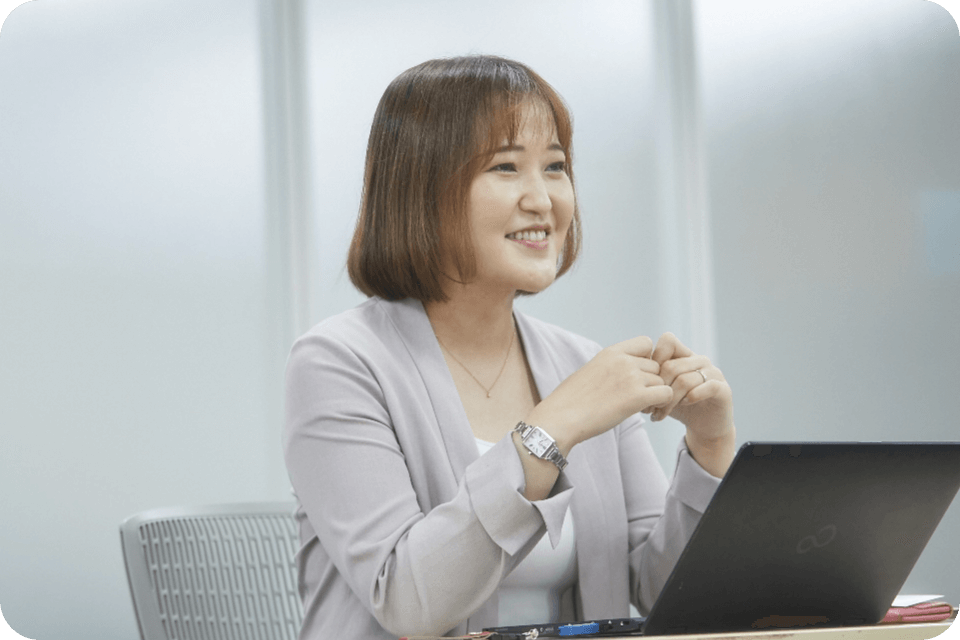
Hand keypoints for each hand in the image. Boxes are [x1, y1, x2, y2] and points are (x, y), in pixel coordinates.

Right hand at [526, 335, 673, 452]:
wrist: (559, 419)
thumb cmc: (570, 401)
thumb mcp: (590, 372)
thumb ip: (610, 367)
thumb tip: (621, 374)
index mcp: (610, 352)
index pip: (646, 343)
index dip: (647, 359)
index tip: (637, 375)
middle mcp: (623, 361)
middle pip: (656, 366)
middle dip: (650, 381)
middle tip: (638, 398)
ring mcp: (631, 377)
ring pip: (661, 382)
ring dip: (654, 395)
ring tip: (639, 408)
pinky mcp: (636, 397)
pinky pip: (665, 395)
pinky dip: (661, 405)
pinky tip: (646, 413)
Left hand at [646, 333, 733, 444]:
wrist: (704, 425)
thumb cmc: (678, 406)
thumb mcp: (659, 390)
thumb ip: (646, 379)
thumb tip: (622, 376)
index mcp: (684, 355)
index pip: (668, 340)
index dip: (654, 358)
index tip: (644, 382)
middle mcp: (699, 360)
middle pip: (672, 365)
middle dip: (656, 389)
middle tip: (648, 408)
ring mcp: (713, 373)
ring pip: (685, 379)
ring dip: (669, 400)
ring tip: (660, 414)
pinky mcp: (724, 389)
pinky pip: (707, 386)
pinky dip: (691, 397)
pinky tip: (683, 406)